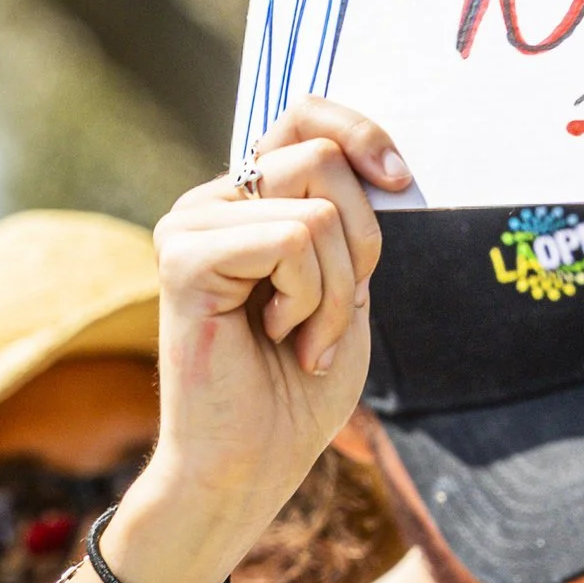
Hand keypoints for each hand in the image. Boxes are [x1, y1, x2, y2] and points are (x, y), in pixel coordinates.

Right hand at [114, 102, 410, 582]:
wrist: (250, 466)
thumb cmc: (298, 390)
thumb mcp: (346, 290)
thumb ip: (349, 224)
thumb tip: (384, 165)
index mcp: (247, 201)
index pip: (305, 116)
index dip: (360, 130)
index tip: (400, 180)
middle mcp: (212, 201)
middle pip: (324, 158)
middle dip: (362, 245)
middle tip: (333, 315)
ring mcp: (190, 224)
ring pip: (316, 210)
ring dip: (337, 290)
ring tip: (304, 337)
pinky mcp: (183, 257)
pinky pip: (290, 242)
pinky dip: (310, 301)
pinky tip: (280, 339)